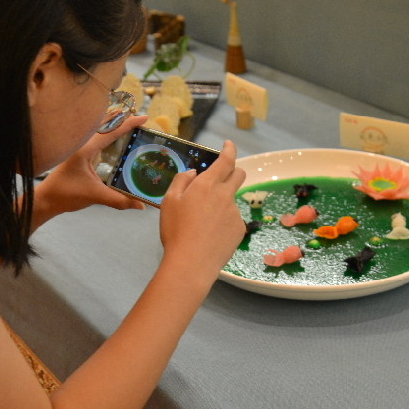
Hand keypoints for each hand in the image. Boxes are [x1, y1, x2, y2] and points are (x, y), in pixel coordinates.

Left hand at [35, 115, 147, 219]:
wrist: (47, 199)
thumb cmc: (66, 195)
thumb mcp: (95, 196)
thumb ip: (119, 200)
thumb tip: (141, 205)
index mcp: (85, 149)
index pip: (111, 132)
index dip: (128, 124)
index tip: (144, 118)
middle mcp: (82, 144)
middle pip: (105, 124)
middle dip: (123, 119)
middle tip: (140, 118)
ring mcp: (80, 147)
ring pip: (100, 129)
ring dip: (115, 125)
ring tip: (131, 122)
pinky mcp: (79, 153)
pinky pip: (96, 137)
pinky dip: (108, 133)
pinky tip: (116, 138)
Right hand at [158, 140, 246, 279]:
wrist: (191, 263)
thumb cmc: (176, 231)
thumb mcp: (169, 202)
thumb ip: (181, 182)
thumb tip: (193, 173)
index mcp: (207, 185)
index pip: (226, 160)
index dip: (229, 149)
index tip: (228, 145)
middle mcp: (225, 195)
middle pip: (239, 175)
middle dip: (232, 171)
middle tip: (220, 179)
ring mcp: (235, 212)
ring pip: (232, 200)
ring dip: (222, 203)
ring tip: (203, 223)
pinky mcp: (240, 229)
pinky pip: (233, 219)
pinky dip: (224, 222)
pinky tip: (211, 235)